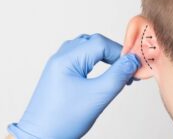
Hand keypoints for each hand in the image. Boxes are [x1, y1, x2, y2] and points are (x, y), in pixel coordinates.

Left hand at [8, 33, 140, 138]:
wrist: (39, 136)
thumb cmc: (63, 120)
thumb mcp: (96, 98)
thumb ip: (117, 76)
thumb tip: (132, 61)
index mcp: (66, 59)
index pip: (100, 43)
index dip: (119, 52)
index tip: (133, 67)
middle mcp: (60, 56)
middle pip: (93, 42)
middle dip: (113, 53)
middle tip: (126, 69)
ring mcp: (58, 63)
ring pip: (86, 47)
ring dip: (104, 54)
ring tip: (116, 70)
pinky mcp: (59, 71)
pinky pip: (79, 55)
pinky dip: (94, 59)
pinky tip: (101, 70)